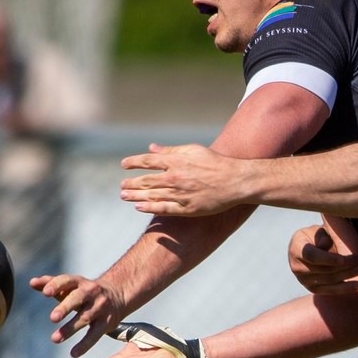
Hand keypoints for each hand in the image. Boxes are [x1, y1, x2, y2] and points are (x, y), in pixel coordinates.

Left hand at [30, 272, 124, 356]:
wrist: (118, 294)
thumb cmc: (86, 291)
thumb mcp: (71, 285)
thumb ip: (51, 283)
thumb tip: (32, 283)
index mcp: (79, 282)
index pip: (66, 281)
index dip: (56, 286)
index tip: (45, 292)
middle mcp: (90, 292)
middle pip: (77, 298)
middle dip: (65, 307)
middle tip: (53, 318)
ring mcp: (99, 307)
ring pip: (85, 318)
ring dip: (70, 328)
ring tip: (55, 339)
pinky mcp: (107, 322)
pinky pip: (95, 334)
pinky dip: (84, 344)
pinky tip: (73, 353)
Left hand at [119, 143, 253, 216]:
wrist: (235, 181)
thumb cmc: (216, 163)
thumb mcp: (194, 150)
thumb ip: (171, 151)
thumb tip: (152, 148)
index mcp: (176, 162)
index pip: (147, 161)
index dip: (133, 163)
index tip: (124, 165)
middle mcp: (175, 178)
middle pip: (146, 181)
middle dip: (131, 183)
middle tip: (121, 186)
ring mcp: (180, 195)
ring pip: (151, 196)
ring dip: (135, 196)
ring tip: (124, 196)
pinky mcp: (187, 208)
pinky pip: (164, 209)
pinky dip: (150, 208)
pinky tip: (139, 207)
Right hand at [288, 222, 357, 295]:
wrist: (309, 249)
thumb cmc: (316, 236)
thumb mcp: (317, 231)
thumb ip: (322, 236)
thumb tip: (325, 245)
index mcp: (297, 249)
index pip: (312, 256)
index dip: (328, 259)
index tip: (343, 260)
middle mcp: (297, 267)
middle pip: (324, 270)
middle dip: (345, 265)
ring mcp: (304, 280)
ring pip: (330, 280)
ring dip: (348, 275)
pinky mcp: (313, 289)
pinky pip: (330, 291)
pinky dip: (345, 288)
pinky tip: (357, 285)